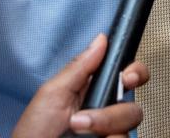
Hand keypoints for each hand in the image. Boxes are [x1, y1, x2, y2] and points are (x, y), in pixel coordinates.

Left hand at [12, 34, 148, 137]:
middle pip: (133, 105)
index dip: (135, 72)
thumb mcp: (53, 93)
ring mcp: (108, 133)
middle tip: (98, 111)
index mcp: (92, 91)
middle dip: (116, 110)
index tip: (129, 76)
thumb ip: (79, 66)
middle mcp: (104, 113)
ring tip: (79, 130)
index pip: (126, 76)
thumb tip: (101, 40)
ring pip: (129, 124)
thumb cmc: (34, 131)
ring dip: (104, 125)